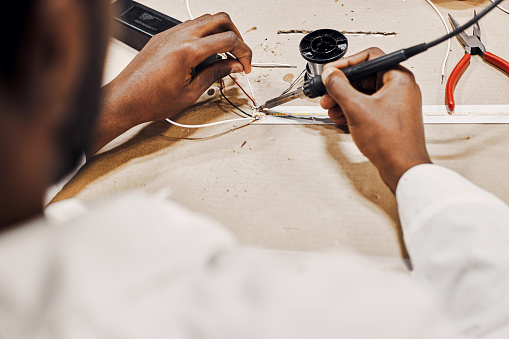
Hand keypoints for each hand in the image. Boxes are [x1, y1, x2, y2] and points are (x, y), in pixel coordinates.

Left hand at [90, 13, 251, 154]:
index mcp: (188, 50)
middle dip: (236, 36)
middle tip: (238, 55)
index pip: (228, 39)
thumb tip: (233, 66)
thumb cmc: (149, 99)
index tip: (245, 65)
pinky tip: (204, 55)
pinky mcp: (163, 36)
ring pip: (205, 19)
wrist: (125, 99)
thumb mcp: (191, 93)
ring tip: (222, 57)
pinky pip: (190, 26)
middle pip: (221, 19)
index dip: (244, 52)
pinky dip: (204, 36)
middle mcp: (179, 36)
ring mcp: (170, 33)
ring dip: (219, 34)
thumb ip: (216, 74)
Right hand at [320, 47, 430, 191]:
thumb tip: (330, 75)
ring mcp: (396, 103)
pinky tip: (342, 117)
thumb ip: (339, 87)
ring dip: (344, 99)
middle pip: (364, 76)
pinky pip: (368, 106)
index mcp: (399, 78)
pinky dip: (353, 109)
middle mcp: (400, 88)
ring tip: (331, 107)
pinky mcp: (391, 117)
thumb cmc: (392, 141)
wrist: (402, 167)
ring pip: (364, 92)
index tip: (332, 72)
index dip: (346, 63)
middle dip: (342, 85)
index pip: (369, 57)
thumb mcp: (356, 108)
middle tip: (328, 92)